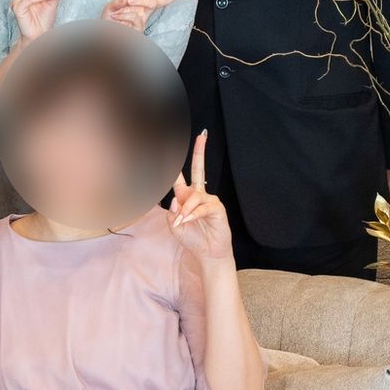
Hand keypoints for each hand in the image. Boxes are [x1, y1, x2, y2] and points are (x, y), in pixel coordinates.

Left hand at [101, 0, 195, 33]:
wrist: (106, 33)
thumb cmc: (109, 20)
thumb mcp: (110, 7)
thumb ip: (118, 2)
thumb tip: (130, 0)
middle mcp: (143, 8)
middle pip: (161, 0)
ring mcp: (143, 18)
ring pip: (140, 8)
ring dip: (125, 10)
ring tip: (116, 15)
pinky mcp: (141, 27)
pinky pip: (135, 17)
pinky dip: (124, 16)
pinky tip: (118, 19)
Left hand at [168, 130, 232, 259]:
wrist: (206, 253)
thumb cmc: (191, 238)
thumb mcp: (173, 225)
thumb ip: (171, 211)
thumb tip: (177, 200)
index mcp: (185, 196)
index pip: (177, 177)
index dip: (173, 165)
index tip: (172, 148)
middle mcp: (198, 194)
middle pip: (199, 168)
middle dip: (200, 152)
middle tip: (202, 136)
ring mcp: (209, 200)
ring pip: (193, 197)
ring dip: (185, 211)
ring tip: (181, 223)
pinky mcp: (217, 208)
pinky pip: (202, 207)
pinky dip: (192, 215)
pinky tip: (188, 221)